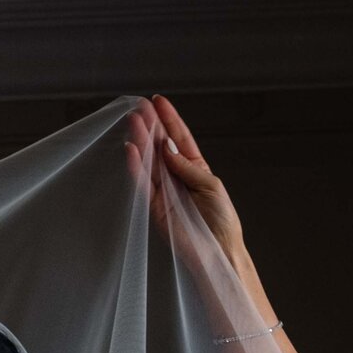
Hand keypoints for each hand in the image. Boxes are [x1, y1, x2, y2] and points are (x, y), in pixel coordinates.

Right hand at [123, 95, 247, 267]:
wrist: (218, 251)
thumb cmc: (221, 220)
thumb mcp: (210, 185)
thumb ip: (186, 166)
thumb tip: (165, 145)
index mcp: (194, 168)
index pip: (178, 138)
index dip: (169, 119)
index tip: (158, 100)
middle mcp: (176, 177)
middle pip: (160, 146)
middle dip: (150, 125)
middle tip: (139, 106)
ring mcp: (164, 191)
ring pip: (149, 161)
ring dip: (140, 140)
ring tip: (132, 119)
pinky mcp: (155, 208)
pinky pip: (142, 183)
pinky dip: (136, 167)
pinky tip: (130, 149)